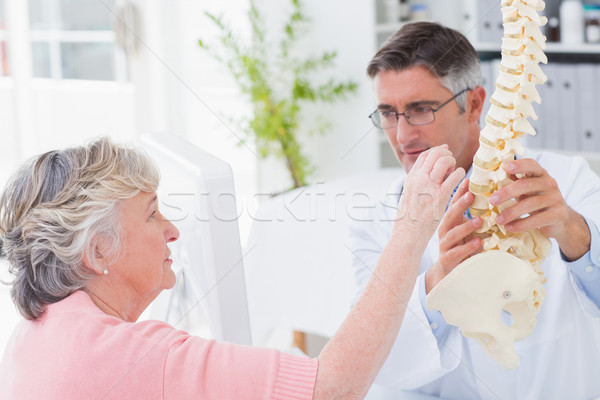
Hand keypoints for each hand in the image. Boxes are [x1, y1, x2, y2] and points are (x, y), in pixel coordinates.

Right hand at [394, 145, 464, 246]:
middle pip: (434, 154)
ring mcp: (429, 186)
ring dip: (453, 163)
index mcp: (411, 179)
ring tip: (455, 172)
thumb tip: (420, 181)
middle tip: (452, 163)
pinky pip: (455, 176)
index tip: (444, 153)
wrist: (407, 235)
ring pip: (444, 160)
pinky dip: (461, 175)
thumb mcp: (407, 198)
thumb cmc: (407, 221)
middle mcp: (419, 179)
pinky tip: (462, 181)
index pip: (424, 156)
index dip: (436, 151)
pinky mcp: (441, 196)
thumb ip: (415, 186)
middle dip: (446, 154)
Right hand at [425, 178, 482, 292]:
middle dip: (459, 205)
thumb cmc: (462, 249)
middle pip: (449, 215)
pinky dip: (467, 247)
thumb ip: (476, 218)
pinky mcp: (447, 259)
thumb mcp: (468, 232)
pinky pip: (456, 252)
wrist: (450, 274)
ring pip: (453, 233)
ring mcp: (445, 245)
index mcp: (450, 223)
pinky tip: (477, 242)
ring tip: (479, 220)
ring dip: (466, 226)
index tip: (467, 181)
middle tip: (470, 195)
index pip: (453, 204)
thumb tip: (492, 201)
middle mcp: (445, 232)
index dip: (459, 193)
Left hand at [489, 158, 589, 259]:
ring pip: (530, 204)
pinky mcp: (558, 214)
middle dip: (506, 193)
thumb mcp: (526, 190)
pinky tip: (510, 227)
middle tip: (492, 201)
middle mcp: (549, 184)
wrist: (558, 219)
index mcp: (540, 174)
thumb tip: (490, 180)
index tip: (506, 167)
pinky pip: (537, 219)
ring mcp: (555, 199)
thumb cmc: (536, 200)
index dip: (519, 165)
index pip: (531, 165)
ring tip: (498, 220)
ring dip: (511, 212)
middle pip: (526, 185)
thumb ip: (513, 183)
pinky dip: (521, 224)